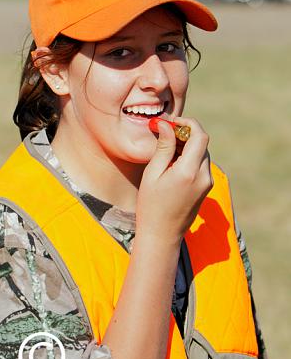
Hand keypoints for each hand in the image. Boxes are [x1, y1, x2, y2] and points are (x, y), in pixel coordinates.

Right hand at [136, 117, 212, 245]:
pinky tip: (172, 163)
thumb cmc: (151, 206)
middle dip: (185, 133)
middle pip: (202, 143)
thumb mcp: (153, 174)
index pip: (199, 135)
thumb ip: (163, 147)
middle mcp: (203, 176)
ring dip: (187, 145)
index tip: (171, 122)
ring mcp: (207, 183)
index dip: (187, 123)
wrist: (161, 235)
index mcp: (189, 172)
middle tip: (164, 133)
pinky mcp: (205, 188)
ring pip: (202, 153)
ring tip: (166, 149)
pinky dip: (189, 157)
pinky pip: (201, 164)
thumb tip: (166, 124)